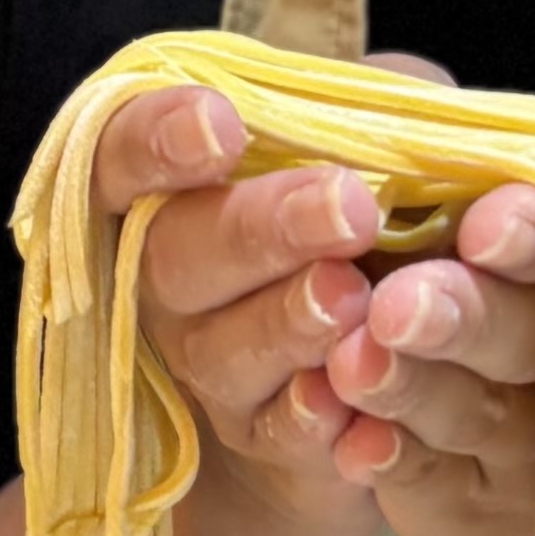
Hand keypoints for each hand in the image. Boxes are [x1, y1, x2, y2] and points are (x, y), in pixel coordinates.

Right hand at [87, 77, 395, 535]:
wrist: (374, 356)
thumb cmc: (364, 221)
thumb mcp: (374, 144)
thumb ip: (380, 106)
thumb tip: (412, 95)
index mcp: (170, 187)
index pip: (121, 153)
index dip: (156, 139)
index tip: (219, 124)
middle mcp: (164, 281)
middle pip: (173, 254)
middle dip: (258, 229)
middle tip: (347, 209)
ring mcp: (206, 368)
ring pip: (222, 352)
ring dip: (286, 324)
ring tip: (354, 299)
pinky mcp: (263, 441)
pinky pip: (279, 437)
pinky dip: (318, 422)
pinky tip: (358, 406)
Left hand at [305, 0, 534, 535]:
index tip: (491, 217)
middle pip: (528, 340)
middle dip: (467, 317)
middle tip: (399, 298)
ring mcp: (533, 439)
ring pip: (469, 414)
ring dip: (413, 385)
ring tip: (350, 356)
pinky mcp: (472, 500)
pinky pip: (425, 486)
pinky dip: (388, 460)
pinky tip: (344, 438)